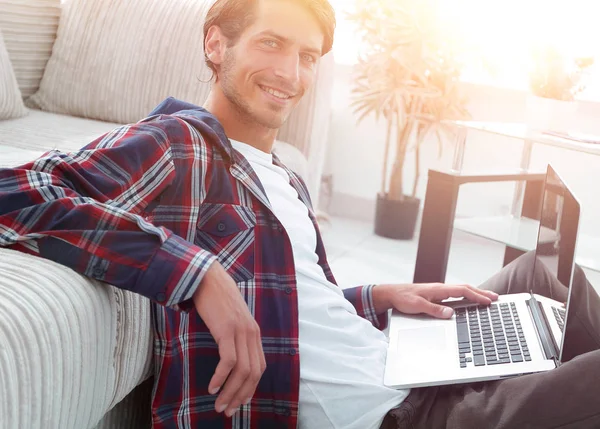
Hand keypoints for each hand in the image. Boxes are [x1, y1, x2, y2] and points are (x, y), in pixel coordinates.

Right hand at [192, 261, 265, 416]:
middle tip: (227, 411)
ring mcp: (241, 331)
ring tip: (219, 404)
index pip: (259, 368)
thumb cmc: (215, 299)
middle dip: (241, 396)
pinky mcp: (227, 329)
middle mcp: (252, 333)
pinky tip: (212, 387)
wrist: (206, 276)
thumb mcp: (230, 320)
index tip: (239, 403)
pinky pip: (228, 361)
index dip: (250, 389)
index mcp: (254, 333)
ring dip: (230, 392)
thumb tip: (228, 358)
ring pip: (241, 371)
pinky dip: (221, 377)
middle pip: (252, 374)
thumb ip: (234, 336)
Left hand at [372, 283, 498, 318]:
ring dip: (475, 294)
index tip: (489, 301)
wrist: (392, 294)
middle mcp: (441, 289)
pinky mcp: (436, 295)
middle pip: (465, 289)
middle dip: (481, 293)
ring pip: (461, 291)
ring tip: (487, 299)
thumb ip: (434, 310)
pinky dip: (466, 296)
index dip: (477, 296)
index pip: (462, 291)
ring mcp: (439, 291)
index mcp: (439, 290)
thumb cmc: (403, 298)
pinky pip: (455, 294)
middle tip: (496, 298)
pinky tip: (470, 301)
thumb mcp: (418, 306)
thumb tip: (450, 314)